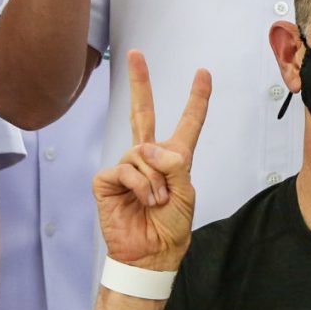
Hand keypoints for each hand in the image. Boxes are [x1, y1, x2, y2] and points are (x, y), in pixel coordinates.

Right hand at [94, 50, 209, 271]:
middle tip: (136, 54)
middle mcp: (148, 157)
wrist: (150, 254)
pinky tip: (141, 201)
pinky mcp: (107, 179)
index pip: (187, 123)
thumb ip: (174, 165)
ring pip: (141, 152)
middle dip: (140, 82)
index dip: (196, 99)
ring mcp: (126, 166)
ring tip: (156, 201)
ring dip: (154, 180)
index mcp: (174, 159)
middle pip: (142, 112)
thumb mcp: (187, 193)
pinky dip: (139, 185)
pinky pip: (125, 168)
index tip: (203, 73)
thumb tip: (147, 148)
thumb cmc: (170, 227)